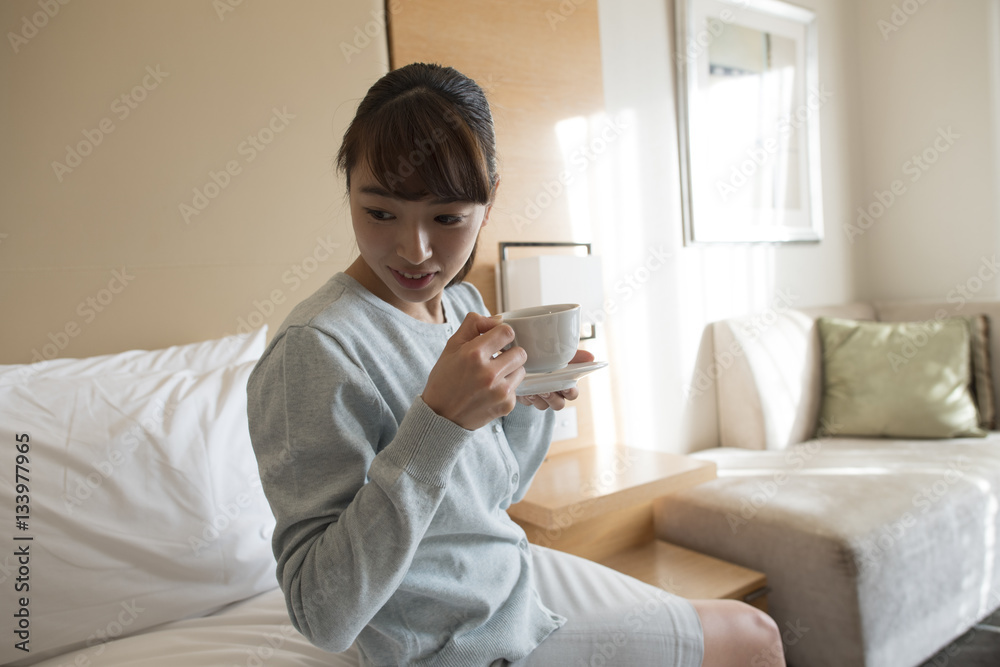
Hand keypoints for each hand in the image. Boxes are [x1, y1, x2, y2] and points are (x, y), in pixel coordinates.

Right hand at [422, 312, 525, 430]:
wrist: (440, 416)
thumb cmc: (444, 379)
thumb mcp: (451, 346)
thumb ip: (474, 325)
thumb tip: (498, 318)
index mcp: (473, 354)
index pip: (507, 332)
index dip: (502, 334)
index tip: (496, 341)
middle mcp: (489, 373)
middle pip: (520, 352)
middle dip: (510, 352)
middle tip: (497, 359)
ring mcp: (500, 391)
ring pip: (521, 370)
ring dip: (511, 370)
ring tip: (494, 375)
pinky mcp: (506, 405)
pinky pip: (517, 388)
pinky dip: (507, 388)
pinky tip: (491, 391)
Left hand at [516, 349, 594, 410]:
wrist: (526, 356)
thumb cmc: (549, 358)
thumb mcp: (562, 356)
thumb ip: (576, 357)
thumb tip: (591, 357)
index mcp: (565, 384)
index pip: (572, 394)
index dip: (570, 392)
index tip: (566, 386)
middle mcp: (554, 393)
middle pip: (558, 404)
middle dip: (553, 398)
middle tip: (547, 390)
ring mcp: (540, 397)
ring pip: (543, 406)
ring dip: (540, 399)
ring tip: (535, 389)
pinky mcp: (527, 397)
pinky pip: (528, 403)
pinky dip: (527, 396)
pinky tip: (526, 389)